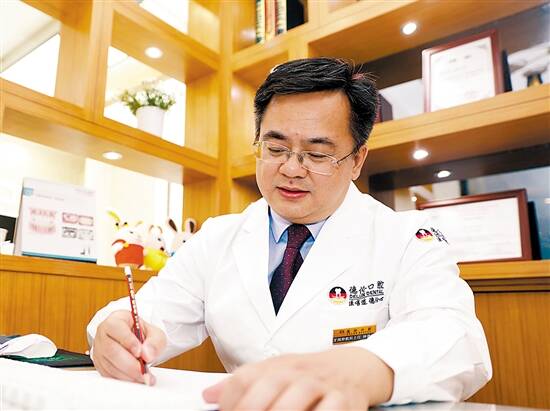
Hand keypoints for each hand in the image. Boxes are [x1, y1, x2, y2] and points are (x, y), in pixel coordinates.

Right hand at [92, 310, 165, 384]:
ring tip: (143, 377)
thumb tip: (147, 354)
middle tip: (143, 371)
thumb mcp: (155, 333)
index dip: (127, 341)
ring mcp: (99, 350)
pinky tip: (135, 380)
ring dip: (128, 374)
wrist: (136, 342)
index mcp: (115, 320)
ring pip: (109, 365)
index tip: (140, 352)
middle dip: (129, 364)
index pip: (116, 328)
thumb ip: (154, 342)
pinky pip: (108, 375)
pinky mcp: (100, 365)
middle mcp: (103, 334)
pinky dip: (123, 380)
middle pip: (111, 350)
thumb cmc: (143, 334)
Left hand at [203, 347, 393, 410]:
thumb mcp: (276, 371)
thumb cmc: (310, 372)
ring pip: (298, 397)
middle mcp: (298, 374)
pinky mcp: (345, 401)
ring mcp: (322, 386)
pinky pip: (330, 410)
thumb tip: (208, 396)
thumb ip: (245, 382)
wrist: (353, 366)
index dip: (230, 401)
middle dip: (250, 410)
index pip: (245, 379)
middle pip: (268, 388)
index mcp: (277, 366)